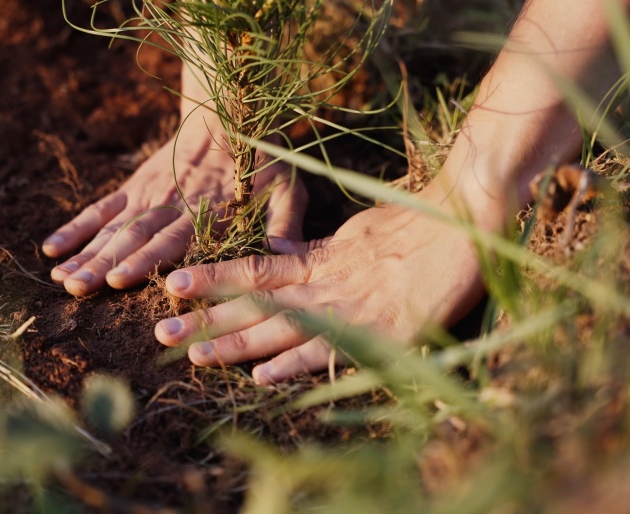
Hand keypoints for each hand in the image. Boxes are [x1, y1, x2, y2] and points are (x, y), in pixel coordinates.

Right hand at [42, 114, 306, 296]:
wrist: (230, 111)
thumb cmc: (264, 159)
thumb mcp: (288, 188)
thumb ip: (285, 222)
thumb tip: (286, 256)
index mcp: (206, 213)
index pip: (170, 241)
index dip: (142, 260)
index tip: (116, 280)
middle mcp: (171, 206)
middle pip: (133, 238)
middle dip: (104, 265)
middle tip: (76, 288)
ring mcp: (148, 195)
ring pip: (113, 228)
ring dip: (86, 253)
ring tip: (62, 278)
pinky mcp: (135, 186)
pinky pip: (102, 209)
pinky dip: (76, 228)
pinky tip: (52, 249)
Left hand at [153, 195, 487, 383]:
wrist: (468, 215)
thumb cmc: (420, 221)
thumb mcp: (360, 232)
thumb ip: (323, 251)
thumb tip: (287, 257)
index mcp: (323, 258)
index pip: (256, 270)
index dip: (214, 278)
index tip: (174, 284)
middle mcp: (327, 283)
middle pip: (256, 304)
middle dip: (208, 319)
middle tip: (161, 331)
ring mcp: (352, 307)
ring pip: (282, 327)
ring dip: (236, 343)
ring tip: (193, 354)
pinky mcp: (383, 328)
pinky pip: (333, 350)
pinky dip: (298, 363)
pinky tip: (264, 376)